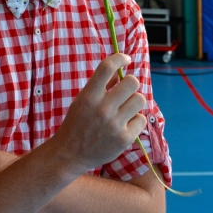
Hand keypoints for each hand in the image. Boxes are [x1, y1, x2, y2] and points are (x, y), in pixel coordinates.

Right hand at [52, 53, 145, 174]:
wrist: (70, 154)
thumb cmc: (77, 123)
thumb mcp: (82, 100)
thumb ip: (101, 86)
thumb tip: (120, 72)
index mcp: (89, 96)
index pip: (107, 67)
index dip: (119, 58)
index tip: (126, 59)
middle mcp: (102, 108)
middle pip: (132, 82)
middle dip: (130, 84)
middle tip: (124, 91)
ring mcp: (115, 124)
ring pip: (140, 99)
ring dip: (134, 101)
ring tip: (125, 109)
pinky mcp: (125, 138)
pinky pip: (141, 119)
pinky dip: (135, 120)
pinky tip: (124, 125)